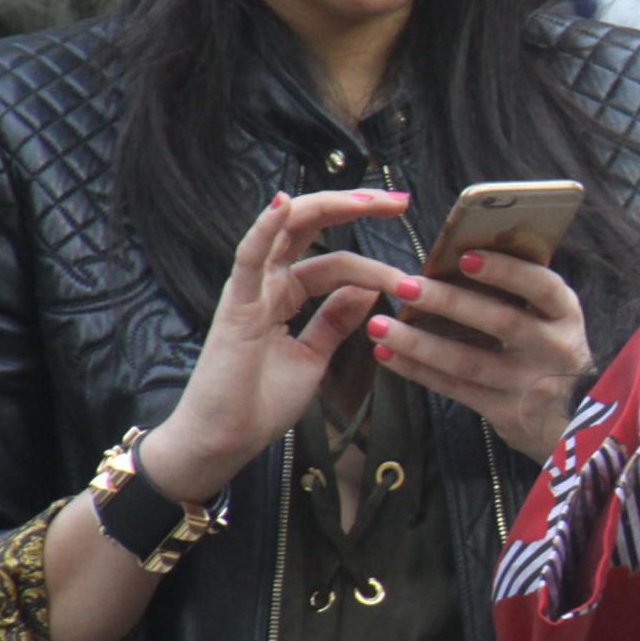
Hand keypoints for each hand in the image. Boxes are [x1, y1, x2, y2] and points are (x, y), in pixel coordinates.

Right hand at [139, 189, 417, 500]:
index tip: (413, 268)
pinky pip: (250, 258)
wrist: (226, 441)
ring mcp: (251, 290)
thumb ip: (335, 321)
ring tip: (370, 199)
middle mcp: (268, 284)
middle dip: (355, 209)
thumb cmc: (261, 403)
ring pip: (288, 231)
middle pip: (312, 229)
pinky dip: (265, 228)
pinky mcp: (236, 306)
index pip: (335, 263)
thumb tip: (367, 290)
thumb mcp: (313, 357)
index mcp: (286, 296)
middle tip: (399, 201)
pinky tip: (285, 204)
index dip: (373, 259)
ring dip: (328, 208)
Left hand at [368, 249, 591, 461]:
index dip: (504, 271)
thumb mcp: (552, 320)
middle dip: (448, 302)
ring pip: (468, 361)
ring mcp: (529, 384)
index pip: (541, 285)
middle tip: (404, 286)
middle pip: (499, 322)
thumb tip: (456, 256)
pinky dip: (418, 371)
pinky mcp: (506, 412)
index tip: (464, 256)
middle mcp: (553, 348)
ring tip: (379, 326)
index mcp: (564, 314)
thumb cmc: (551, 353)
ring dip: (418, 342)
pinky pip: (455, 389)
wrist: (577, 420)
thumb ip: (520, 294)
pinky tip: (388, 355)